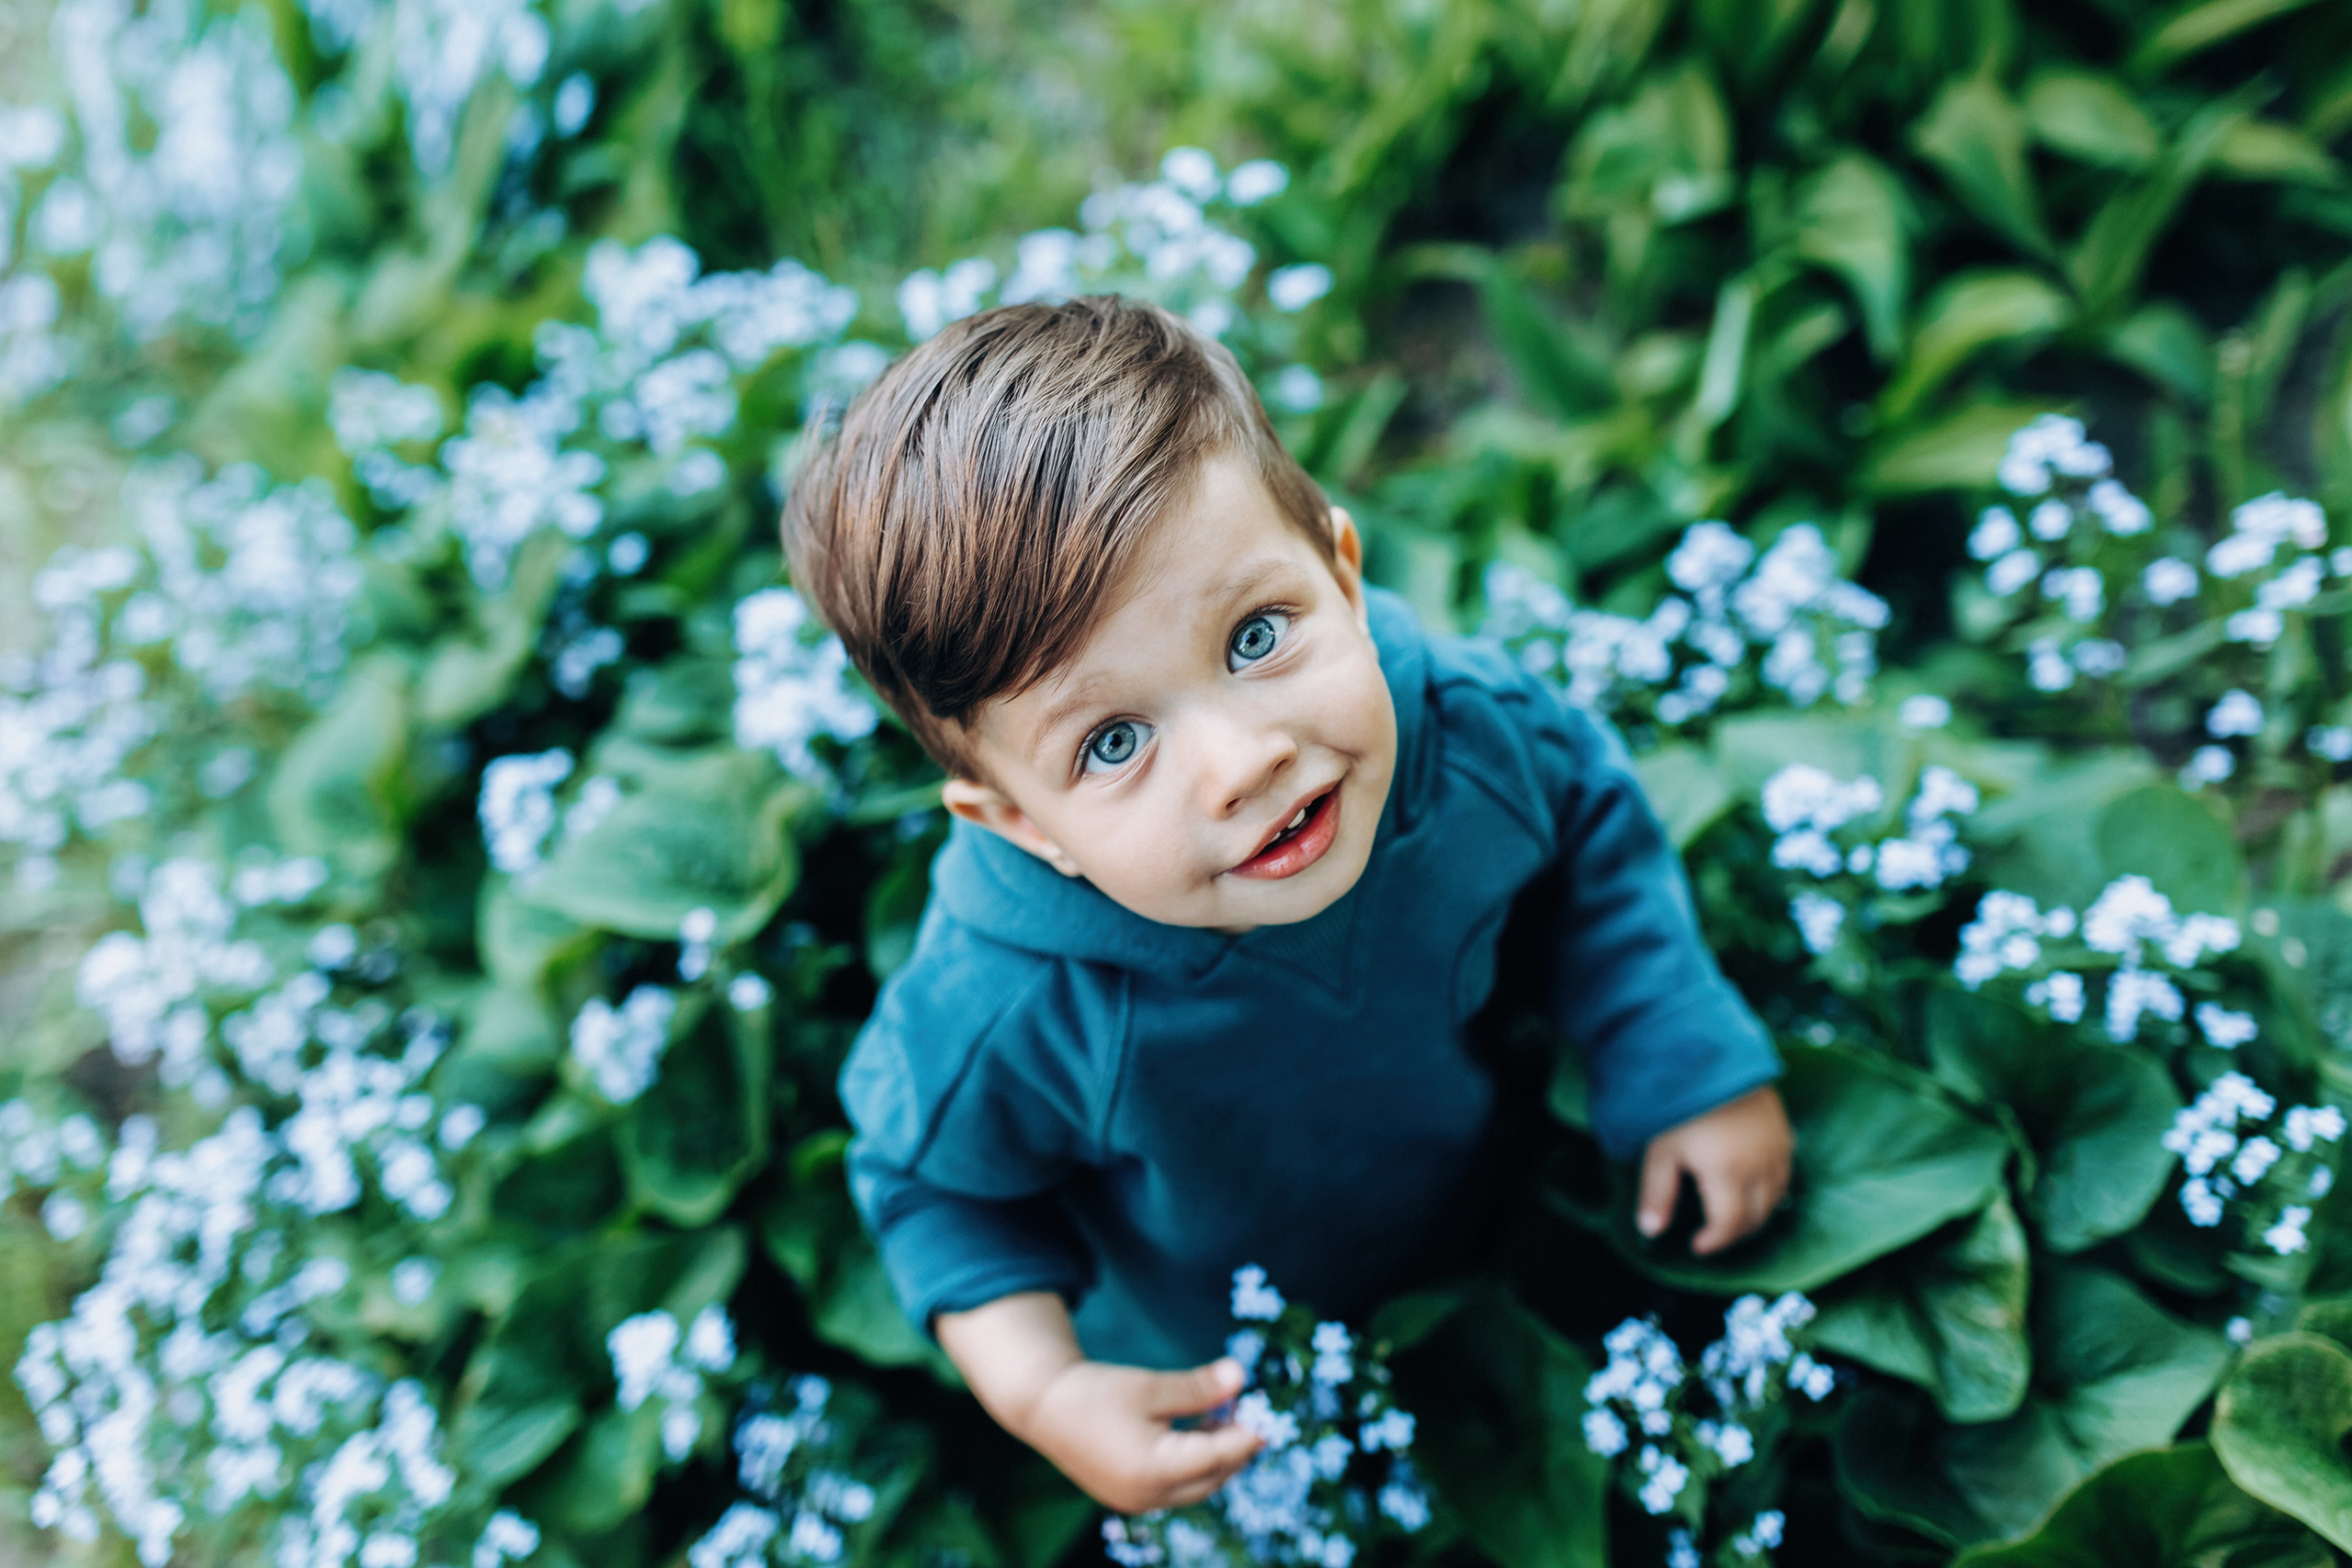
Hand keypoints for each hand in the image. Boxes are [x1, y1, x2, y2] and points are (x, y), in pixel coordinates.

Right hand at [1024, 1356, 1262, 1511]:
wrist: (1043, 1407)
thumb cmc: (1095, 1391)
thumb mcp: (1150, 1385)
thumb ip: (1199, 1387)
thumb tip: (1242, 1375)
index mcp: (1153, 1469)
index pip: (1219, 1456)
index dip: (1249, 1435)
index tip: (1273, 1417)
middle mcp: (1148, 1496)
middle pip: (1213, 1478)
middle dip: (1237, 1448)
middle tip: (1254, 1413)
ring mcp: (1137, 1502)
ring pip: (1197, 1486)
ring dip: (1217, 1456)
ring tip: (1228, 1416)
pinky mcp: (1130, 1497)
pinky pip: (1177, 1488)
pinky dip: (1195, 1464)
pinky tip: (1201, 1431)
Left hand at [1635, 1085, 1792, 1255]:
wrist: (1714, 1056)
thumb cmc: (1683, 1103)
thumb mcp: (1661, 1149)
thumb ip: (1657, 1193)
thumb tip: (1651, 1230)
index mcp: (1728, 1173)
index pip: (1729, 1225)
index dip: (1714, 1241)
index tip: (1697, 1245)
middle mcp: (1760, 1166)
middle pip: (1756, 1217)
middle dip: (1734, 1232)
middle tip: (1713, 1234)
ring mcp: (1777, 1150)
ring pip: (1775, 1199)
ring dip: (1755, 1214)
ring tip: (1731, 1215)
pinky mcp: (1785, 1133)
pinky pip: (1784, 1175)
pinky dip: (1770, 1191)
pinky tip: (1752, 1187)